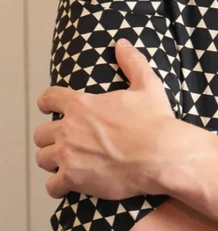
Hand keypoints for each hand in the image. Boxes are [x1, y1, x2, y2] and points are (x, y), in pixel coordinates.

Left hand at [34, 39, 178, 199]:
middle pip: (41, 133)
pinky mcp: (74, 178)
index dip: (46, 102)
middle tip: (63, 142)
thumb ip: (132, 62)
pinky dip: (58, 186)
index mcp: (82, 104)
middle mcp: (69, 128)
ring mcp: (69, 155)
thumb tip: (122, 44)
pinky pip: (52, 186)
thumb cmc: (156, 122)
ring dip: (52, 161)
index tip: (48, 108)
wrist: (162, 155)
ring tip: (64, 163)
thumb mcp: (147, 85)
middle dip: (50, 137)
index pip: (48, 98)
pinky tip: (67, 185)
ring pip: (43, 158)